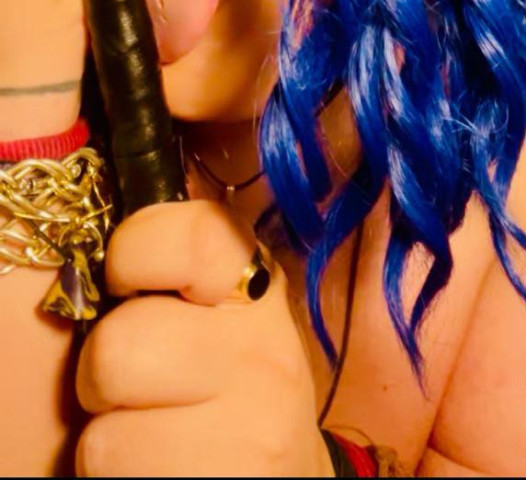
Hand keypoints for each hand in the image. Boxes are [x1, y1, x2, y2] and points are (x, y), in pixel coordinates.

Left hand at [75, 200, 334, 477]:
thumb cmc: (220, 394)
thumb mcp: (213, 320)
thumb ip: (171, 280)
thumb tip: (93, 254)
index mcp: (255, 289)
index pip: (193, 237)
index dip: (132, 254)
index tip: (123, 287)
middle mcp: (266, 351)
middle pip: (120, 345)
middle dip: (103, 375)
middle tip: (134, 390)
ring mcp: (256, 428)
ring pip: (106, 432)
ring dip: (108, 441)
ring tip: (148, 440)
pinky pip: (116, 475)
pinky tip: (159, 473)